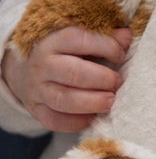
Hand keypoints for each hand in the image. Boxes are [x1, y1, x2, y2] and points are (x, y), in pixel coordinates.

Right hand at [1, 26, 130, 131]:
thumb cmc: (62, 53)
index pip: (79, 40)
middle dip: (102, 79)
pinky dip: (76, 122)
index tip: (120, 55)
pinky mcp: (36, 110)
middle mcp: (42, 65)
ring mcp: (36, 89)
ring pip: (64, 100)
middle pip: (74, 73)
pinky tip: (93, 117)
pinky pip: (55, 121)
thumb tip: (126, 36)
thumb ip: (103, 38)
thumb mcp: (78, 40)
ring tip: (110, 102)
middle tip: (118, 83)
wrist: (26, 70)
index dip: (106, 47)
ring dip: (92, 103)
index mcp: (52, 41)